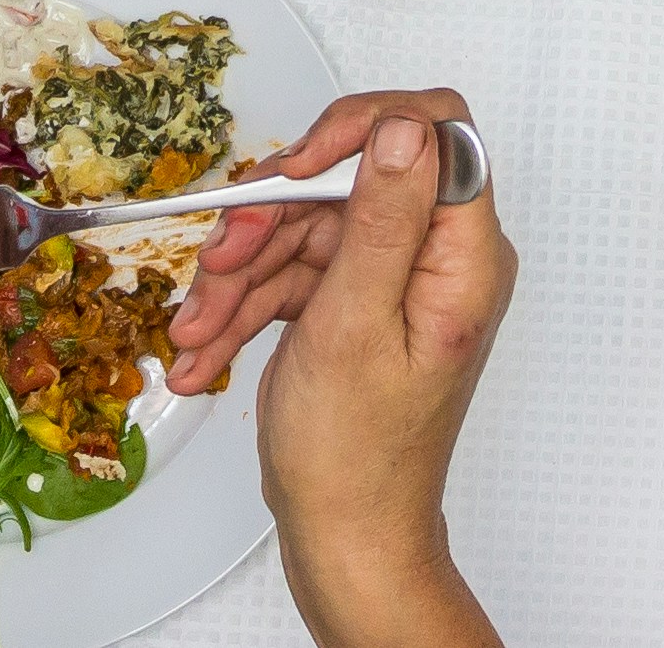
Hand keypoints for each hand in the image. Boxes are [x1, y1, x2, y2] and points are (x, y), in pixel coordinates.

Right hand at [164, 91, 513, 647]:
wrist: (347, 536)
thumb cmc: (360, 457)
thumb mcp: (356, 326)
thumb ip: (380, 220)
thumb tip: (403, 126)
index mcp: (464, 256)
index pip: (433, 132)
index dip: (357, 131)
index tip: (294, 168)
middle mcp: (438, 258)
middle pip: (349, 181)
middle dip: (271, 220)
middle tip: (220, 261)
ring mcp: (393, 280)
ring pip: (306, 228)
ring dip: (240, 274)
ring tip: (199, 327)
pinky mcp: (355, 303)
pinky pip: (293, 274)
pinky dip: (244, 305)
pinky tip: (207, 349)